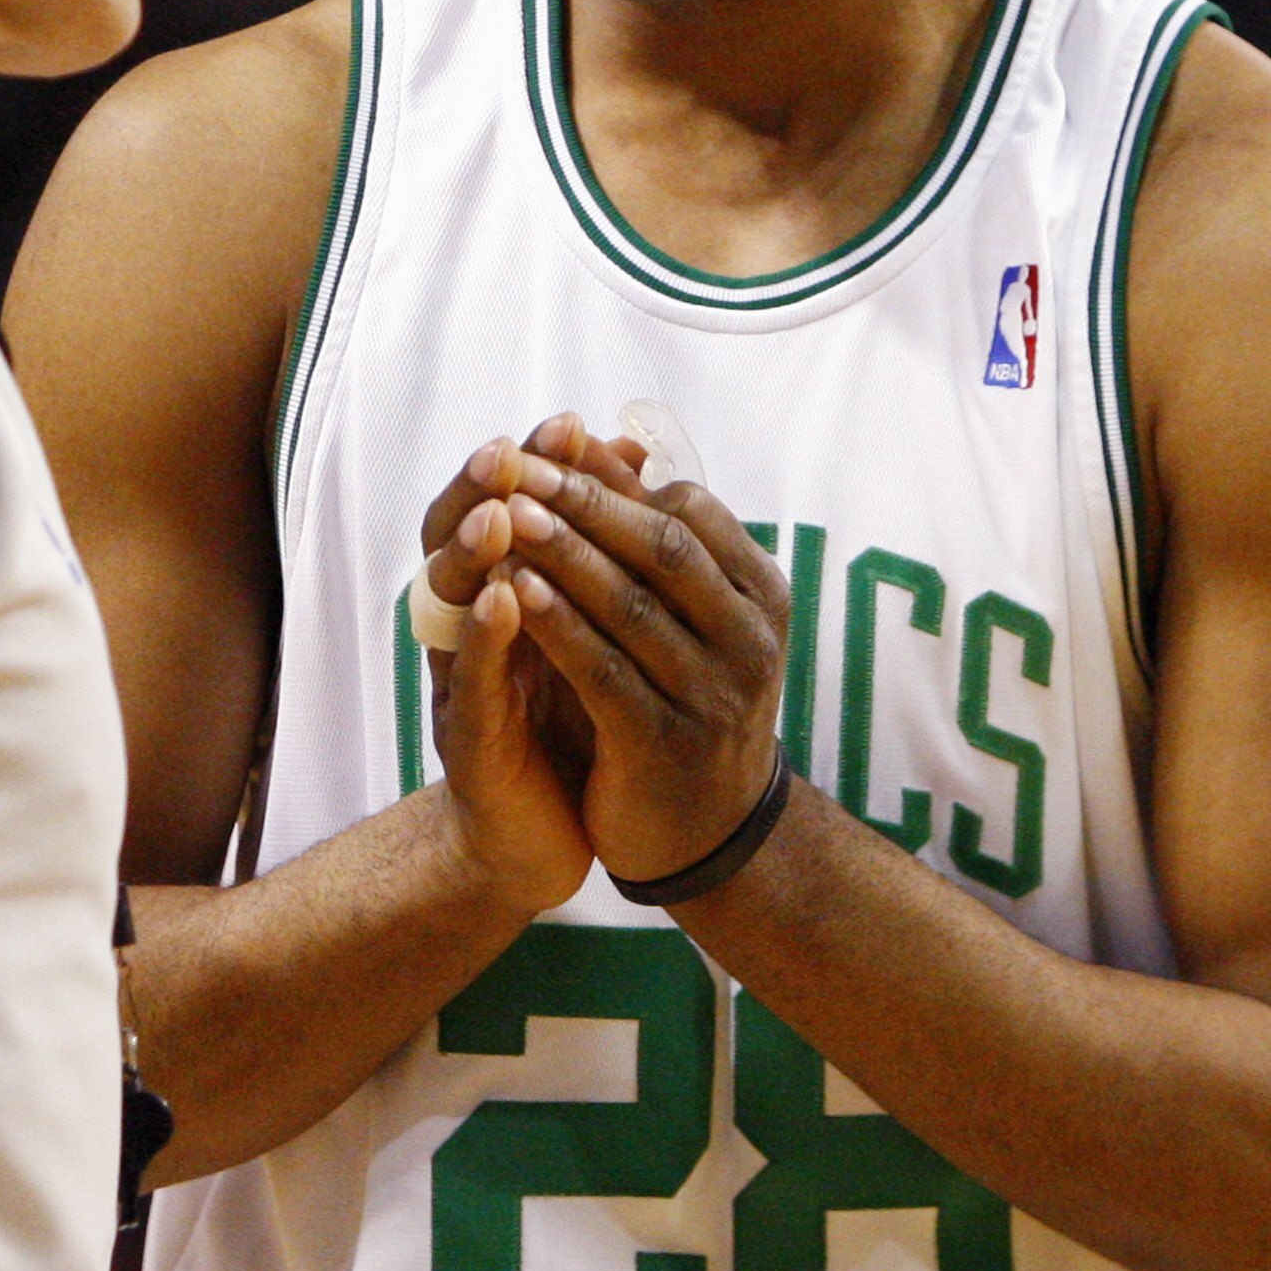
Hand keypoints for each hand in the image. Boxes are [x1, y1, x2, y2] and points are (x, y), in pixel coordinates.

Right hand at [415, 416, 648, 914]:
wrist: (546, 837)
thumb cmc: (573, 719)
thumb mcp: (592, 626)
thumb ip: (601, 548)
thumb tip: (637, 454)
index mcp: (500, 590)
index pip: (496, 506)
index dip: (528, 466)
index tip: (567, 425)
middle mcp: (470, 626)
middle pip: (455, 537)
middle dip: (485, 490)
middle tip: (512, 450)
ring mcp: (463, 680)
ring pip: (453, 600)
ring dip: (474, 550)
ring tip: (502, 510)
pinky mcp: (470, 741)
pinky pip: (473, 679)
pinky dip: (485, 636)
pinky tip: (505, 597)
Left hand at [497, 456, 790, 885]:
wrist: (705, 831)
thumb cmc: (686, 698)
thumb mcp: (687, 617)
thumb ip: (645, 539)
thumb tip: (592, 439)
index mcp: (762, 596)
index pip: (691, 511)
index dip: (616, 478)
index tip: (549, 447)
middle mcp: (750, 641)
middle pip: (662, 550)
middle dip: (584, 503)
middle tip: (518, 468)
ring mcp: (713, 696)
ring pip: (631, 606)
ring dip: (564, 555)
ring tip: (507, 515)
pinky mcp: (664, 745)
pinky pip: (604, 672)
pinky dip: (558, 627)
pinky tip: (514, 593)